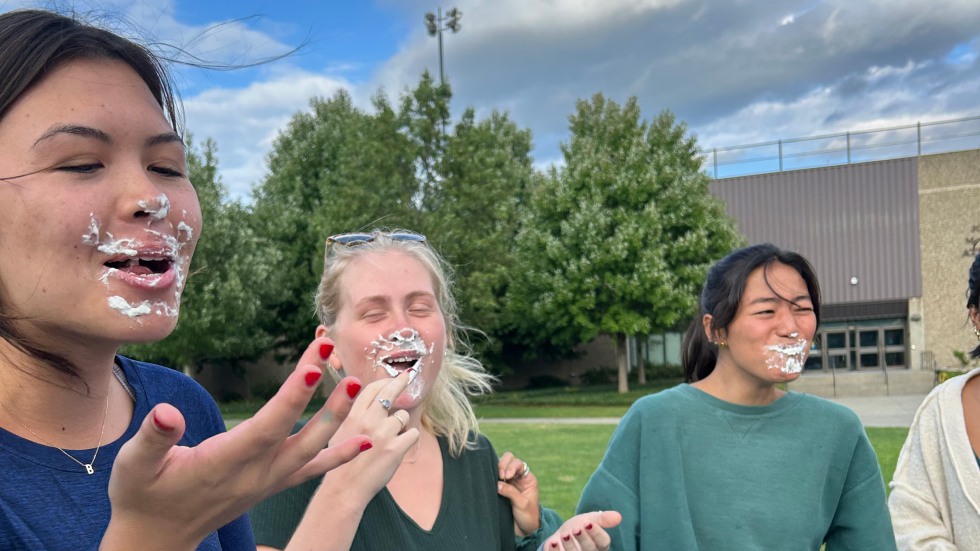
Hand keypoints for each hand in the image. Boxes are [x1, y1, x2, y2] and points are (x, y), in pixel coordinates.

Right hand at [101, 338, 368, 550]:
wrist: (156, 538)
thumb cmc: (142, 495)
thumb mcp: (134, 465)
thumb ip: (153, 439)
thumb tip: (166, 414)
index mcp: (223, 463)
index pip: (266, 427)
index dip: (290, 399)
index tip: (313, 368)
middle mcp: (254, 474)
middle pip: (298, 433)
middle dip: (325, 398)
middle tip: (343, 364)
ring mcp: (267, 482)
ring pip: (311, 449)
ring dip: (336, 416)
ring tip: (357, 383)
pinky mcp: (272, 485)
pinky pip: (313, 470)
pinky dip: (340, 455)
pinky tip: (366, 440)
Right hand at [285, 369, 419, 550]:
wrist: (344, 490)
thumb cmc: (341, 463)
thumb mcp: (340, 432)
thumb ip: (354, 415)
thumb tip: (370, 400)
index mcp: (351, 414)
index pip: (372, 388)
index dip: (384, 381)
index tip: (393, 377)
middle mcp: (368, 419)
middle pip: (390, 392)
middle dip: (401, 382)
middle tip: (408, 376)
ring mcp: (383, 433)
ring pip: (403, 416)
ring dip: (401, 425)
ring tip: (389, 440)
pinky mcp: (396, 448)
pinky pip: (413, 433)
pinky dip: (409, 439)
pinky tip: (399, 447)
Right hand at [497, 452, 539, 535]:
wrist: (524, 530)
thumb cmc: (528, 517)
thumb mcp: (522, 504)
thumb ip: (511, 492)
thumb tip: (497, 483)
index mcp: (528, 479)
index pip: (519, 464)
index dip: (511, 466)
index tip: (506, 475)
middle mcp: (518, 477)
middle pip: (510, 460)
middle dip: (503, 464)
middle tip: (500, 475)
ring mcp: (509, 482)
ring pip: (501, 466)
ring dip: (497, 469)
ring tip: (495, 478)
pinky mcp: (500, 488)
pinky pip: (495, 477)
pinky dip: (492, 476)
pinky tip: (489, 480)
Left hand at [540, 511, 621, 550]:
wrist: (562, 536)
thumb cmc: (579, 527)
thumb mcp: (590, 519)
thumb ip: (603, 519)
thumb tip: (618, 516)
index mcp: (600, 545)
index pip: (603, 542)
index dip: (596, 533)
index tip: (588, 523)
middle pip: (590, 549)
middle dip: (583, 538)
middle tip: (575, 528)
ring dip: (570, 545)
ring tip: (564, 534)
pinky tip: (553, 542)